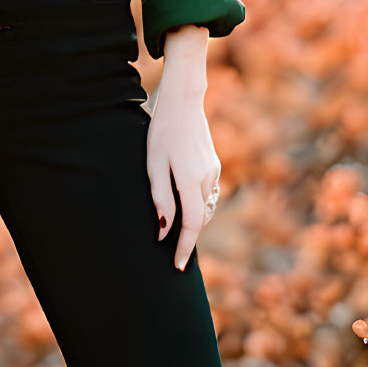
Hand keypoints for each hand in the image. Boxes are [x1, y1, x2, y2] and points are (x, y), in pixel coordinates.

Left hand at [147, 74, 220, 271]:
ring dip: (193, 220)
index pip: (192, 226)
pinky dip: (197, 204)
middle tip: (171, 252)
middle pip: (200, 219)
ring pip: (205, 207)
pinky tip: (183, 202)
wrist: (183, 99)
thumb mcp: (153, 164)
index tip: (178, 267)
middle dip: (188, 236)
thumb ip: (160, 199)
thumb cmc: (161, 130)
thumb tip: (164, 231)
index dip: (185, 248)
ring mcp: (214, 171)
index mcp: (190, 180)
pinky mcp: (214, 164)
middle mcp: (207, 179)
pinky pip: (207, 194)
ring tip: (176, 230)